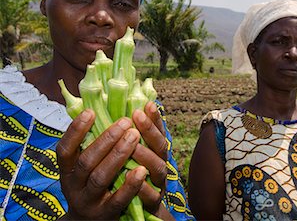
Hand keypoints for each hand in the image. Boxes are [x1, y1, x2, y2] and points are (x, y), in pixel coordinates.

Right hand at [57, 109, 146, 219]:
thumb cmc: (91, 184)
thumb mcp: (83, 167)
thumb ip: (90, 144)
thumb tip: (99, 107)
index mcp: (67, 171)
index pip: (64, 149)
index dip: (75, 131)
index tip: (91, 112)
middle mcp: (74, 186)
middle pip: (86, 161)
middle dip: (106, 139)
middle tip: (126, 122)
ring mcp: (89, 202)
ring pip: (101, 178)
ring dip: (118, 155)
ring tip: (135, 136)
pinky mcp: (106, 214)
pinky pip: (117, 200)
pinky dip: (129, 185)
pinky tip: (142, 170)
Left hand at [130, 101, 169, 216]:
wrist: (133, 210)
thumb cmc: (127, 178)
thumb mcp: (129, 156)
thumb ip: (126, 137)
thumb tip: (117, 110)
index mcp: (155, 152)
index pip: (159, 131)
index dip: (155, 118)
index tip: (146, 104)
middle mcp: (159, 165)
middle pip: (161, 146)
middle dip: (149, 130)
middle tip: (136, 116)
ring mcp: (157, 184)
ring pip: (158, 168)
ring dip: (147, 154)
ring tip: (133, 143)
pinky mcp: (151, 203)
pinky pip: (150, 195)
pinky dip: (143, 186)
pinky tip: (135, 176)